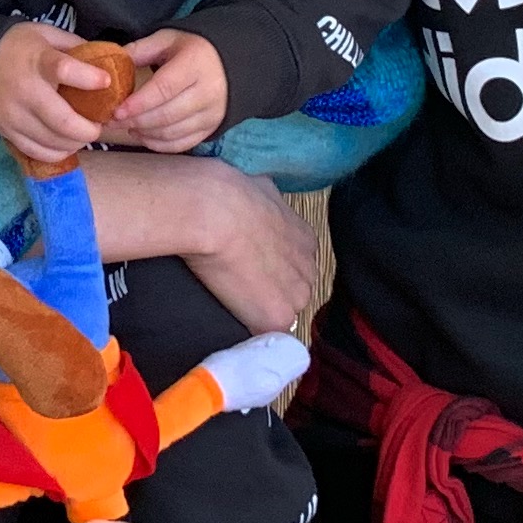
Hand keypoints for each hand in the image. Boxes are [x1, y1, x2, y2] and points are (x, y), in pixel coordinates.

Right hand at [0, 21, 119, 167]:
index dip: (89, 78)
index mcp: (37, 60)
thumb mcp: (46, 34)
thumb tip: (107, 61)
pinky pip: (38, 152)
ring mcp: (13, 115)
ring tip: (83, 134)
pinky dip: (58, 152)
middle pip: (62, 121)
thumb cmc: (19, 48)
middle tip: (98, 125)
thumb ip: (76, 47)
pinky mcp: (7, 132)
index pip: (64, 70)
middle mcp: (24, 90)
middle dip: (89, 129)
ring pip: (53, 142)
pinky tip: (66, 144)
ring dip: (76, 142)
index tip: (107, 82)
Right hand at [79, 150, 322, 334]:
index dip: (268, 270)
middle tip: (234, 285)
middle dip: (267, 293)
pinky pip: (261, 335)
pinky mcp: (275, 319)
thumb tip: (256, 195)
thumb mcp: (259, 187)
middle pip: (290, 293)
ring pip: (277, 314)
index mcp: (305, 240)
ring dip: (257, 312)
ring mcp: (295, 297)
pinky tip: (225, 315)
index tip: (247, 267)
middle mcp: (309, 270)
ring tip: (226, 299)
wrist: (214, 209)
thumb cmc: (227, 191)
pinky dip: (245, 329)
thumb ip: (266, 202)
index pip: (292, 266)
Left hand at [107, 28, 231, 153]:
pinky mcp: (211, 128)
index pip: (164, 89)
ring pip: (172, 132)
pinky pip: (182, 144)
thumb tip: (110, 63)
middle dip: (135, 120)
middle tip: (112, 120)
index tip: (117, 110)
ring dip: (144, 133)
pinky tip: (142, 135)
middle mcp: (207, 92)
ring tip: (125, 125)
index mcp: (195, 65)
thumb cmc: (193, 49)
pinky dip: (159, 144)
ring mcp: (211, 114)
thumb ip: (140, 50)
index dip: (139, 103)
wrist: (229, 63)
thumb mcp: (167, 39)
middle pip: (166, 115)